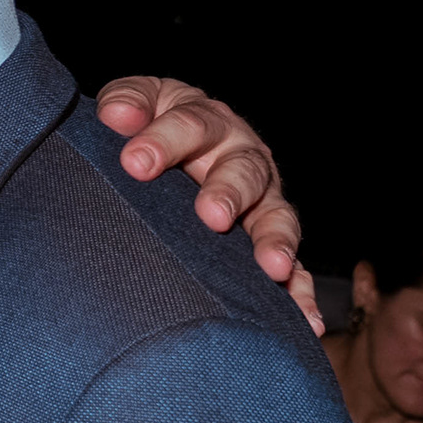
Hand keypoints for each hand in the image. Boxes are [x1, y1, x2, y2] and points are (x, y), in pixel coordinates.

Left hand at [92, 76, 314, 328]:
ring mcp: (261, 201)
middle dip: (229, 192)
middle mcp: (241, 157)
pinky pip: (294, 269)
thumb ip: (127, 102)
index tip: (134, 163)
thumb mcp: (138, 104)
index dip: (164, 142)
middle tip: (211, 216)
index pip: (190, 125)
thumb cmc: (147, 128)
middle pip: (243, 171)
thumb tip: (115, 114)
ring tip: (272, 267)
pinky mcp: (270, 242)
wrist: (167, 150)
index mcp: (206, 121)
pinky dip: (301, 294)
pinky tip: (306, 320)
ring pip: (276, 217)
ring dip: (276, 241)